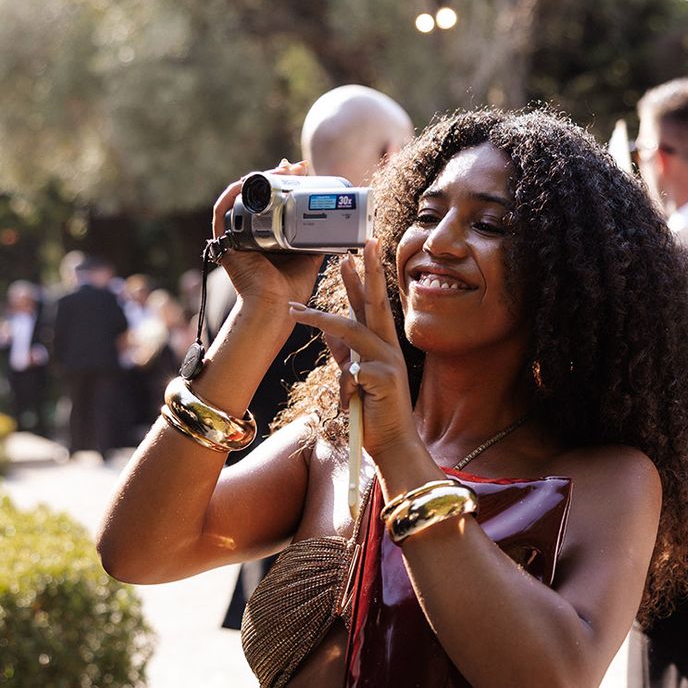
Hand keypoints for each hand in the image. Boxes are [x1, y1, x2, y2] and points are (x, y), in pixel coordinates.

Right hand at [211, 159, 323, 307]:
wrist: (274, 307)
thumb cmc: (289, 291)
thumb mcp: (309, 260)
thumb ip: (316, 243)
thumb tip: (335, 228)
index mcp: (266, 238)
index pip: (274, 203)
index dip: (286, 184)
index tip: (303, 172)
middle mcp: (249, 235)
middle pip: (259, 197)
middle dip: (277, 177)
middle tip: (297, 167)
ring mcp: (236, 237)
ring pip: (242, 199)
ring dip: (259, 180)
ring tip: (280, 170)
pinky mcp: (225, 243)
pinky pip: (222, 213)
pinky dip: (231, 195)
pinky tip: (246, 183)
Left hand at [288, 237, 416, 460]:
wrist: (392, 444)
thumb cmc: (374, 411)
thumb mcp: (354, 378)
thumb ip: (344, 354)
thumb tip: (327, 330)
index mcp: (382, 345)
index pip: (370, 305)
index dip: (362, 278)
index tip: (353, 252)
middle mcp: (389, 348)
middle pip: (375, 302)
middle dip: (367, 271)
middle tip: (361, 243)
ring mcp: (390, 362)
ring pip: (352, 331)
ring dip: (321, 319)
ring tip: (294, 311)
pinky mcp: (386, 380)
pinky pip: (352, 373)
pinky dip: (344, 388)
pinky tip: (349, 403)